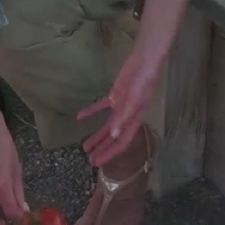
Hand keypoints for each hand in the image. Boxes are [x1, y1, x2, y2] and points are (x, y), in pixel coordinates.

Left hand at [78, 48, 162, 167]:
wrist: (144, 60)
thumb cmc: (144, 80)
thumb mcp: (135, 98)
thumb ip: (124, 116)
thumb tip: (113, 135)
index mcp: (135, 120)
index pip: (122, 143)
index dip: (110, 154)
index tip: (98, 163)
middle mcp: (128, 117)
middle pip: (113, 138)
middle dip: (102, 150)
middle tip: (90, 161)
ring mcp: (121, 106)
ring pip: (107, 126)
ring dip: (97, 136)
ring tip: (85, 146)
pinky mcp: (115, 96)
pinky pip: (101, 107)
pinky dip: (91, 112)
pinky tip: (80, 117)